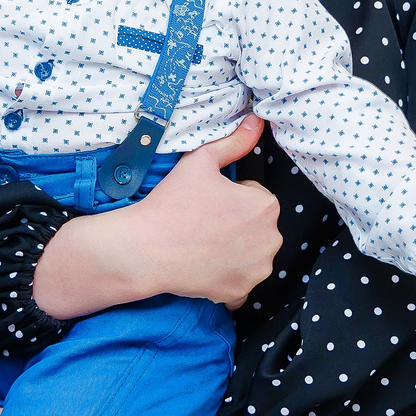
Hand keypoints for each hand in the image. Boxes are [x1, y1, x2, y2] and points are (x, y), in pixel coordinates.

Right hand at [33, 115, 281, 317]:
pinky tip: (204, 265)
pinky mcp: (240, 293)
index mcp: (265, 205)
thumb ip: (234, 142)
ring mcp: (256, 270)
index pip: (255, 196)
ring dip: (235, 250)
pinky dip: (227, 275)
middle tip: (203, 223)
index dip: (230, 197)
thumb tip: (257, 122)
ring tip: (203, 244)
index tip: (208, 202)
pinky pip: (240, 281)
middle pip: (257, 227)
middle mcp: (270, 240)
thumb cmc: (172, 203)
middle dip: (237, 224)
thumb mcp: (201, 161)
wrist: (145, 249)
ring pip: (251, 253)